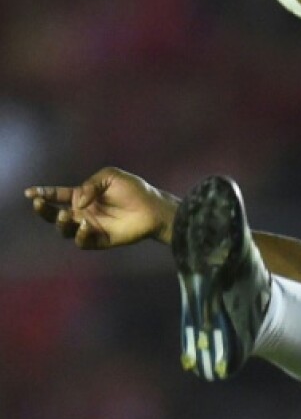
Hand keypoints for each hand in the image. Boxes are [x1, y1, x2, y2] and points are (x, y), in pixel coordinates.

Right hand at [25, 166, 178, 248]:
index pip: (57, 195)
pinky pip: (81, 242)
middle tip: (41, 204)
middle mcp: (83, 212)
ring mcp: (89, 227)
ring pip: (64, 230)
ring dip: (62, 223)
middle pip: (54, 215)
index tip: (30, 193)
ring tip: (69, 215)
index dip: (43, 194)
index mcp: (82, 196)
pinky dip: (79, 235)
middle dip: (44, 210)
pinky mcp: (99, 240)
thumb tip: (79, 203)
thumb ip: (91, 185)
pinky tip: (85, 226)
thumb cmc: (134, 190)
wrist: (153, 209)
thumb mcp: (111, 176)